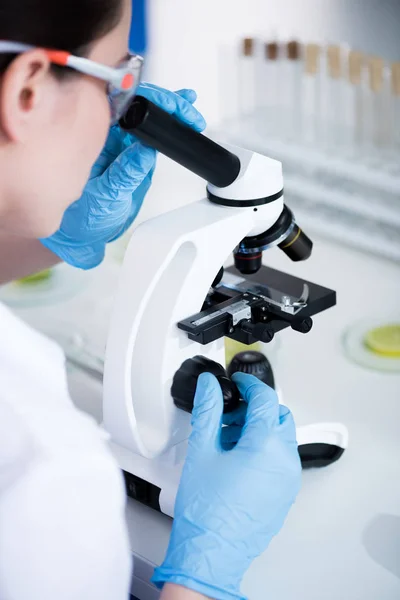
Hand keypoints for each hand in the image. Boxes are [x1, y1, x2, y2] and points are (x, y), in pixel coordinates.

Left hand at [40, 84, 205, 268]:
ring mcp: (124, 143)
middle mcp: (107, 136)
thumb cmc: (84, 215)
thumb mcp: (106, 195)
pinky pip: (154, 133)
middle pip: (137, 104)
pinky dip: (170, 121)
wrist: (88, 232)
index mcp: (93, 137)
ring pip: (147, 114)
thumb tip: (145, 150)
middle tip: (186, 110)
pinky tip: (182, 115)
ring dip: (170, 107)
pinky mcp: (137, 154)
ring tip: (189, 108)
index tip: (164, 105)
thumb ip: (126, 172)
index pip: (119, 105)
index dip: (144, 99)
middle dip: (164, 102)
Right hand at [152, 373, 300, 599]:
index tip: (237, 381)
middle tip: (230, 413)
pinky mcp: (286, 493)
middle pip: (278, 415)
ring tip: (229, 438)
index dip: (249, 384)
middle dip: (256, 407)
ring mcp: (289, 479)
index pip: (265, 398)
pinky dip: (266, 449)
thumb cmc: (206, 510)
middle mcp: (285, 461)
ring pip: (282, 437)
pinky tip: (239, 458)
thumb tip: (210, 385)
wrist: (212, 552)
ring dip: (260, 428)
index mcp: (266, 446)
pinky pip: (282, 459)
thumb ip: (208, 410)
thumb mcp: (202, 450)